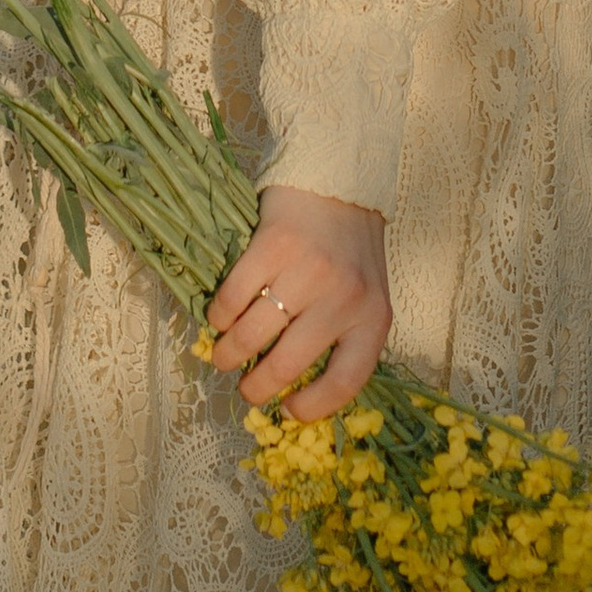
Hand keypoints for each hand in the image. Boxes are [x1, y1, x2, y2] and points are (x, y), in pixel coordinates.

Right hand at [206, 187, 391, 417]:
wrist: (340, 180)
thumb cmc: (350, 248)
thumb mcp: (365, 296)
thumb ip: (342, 336)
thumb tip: (296, 388)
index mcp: (372, 318)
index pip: (346, 381)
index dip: (315, 406)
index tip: (289, 411)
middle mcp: (343, 299)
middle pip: (288, 364)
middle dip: (257, 388)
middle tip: (245, 390)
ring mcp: (307, 272)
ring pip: (253, 334)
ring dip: (230, 354)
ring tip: (224, 356)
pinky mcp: (273, 246)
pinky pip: (234, 297)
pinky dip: (219, 315)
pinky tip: (219, 318)